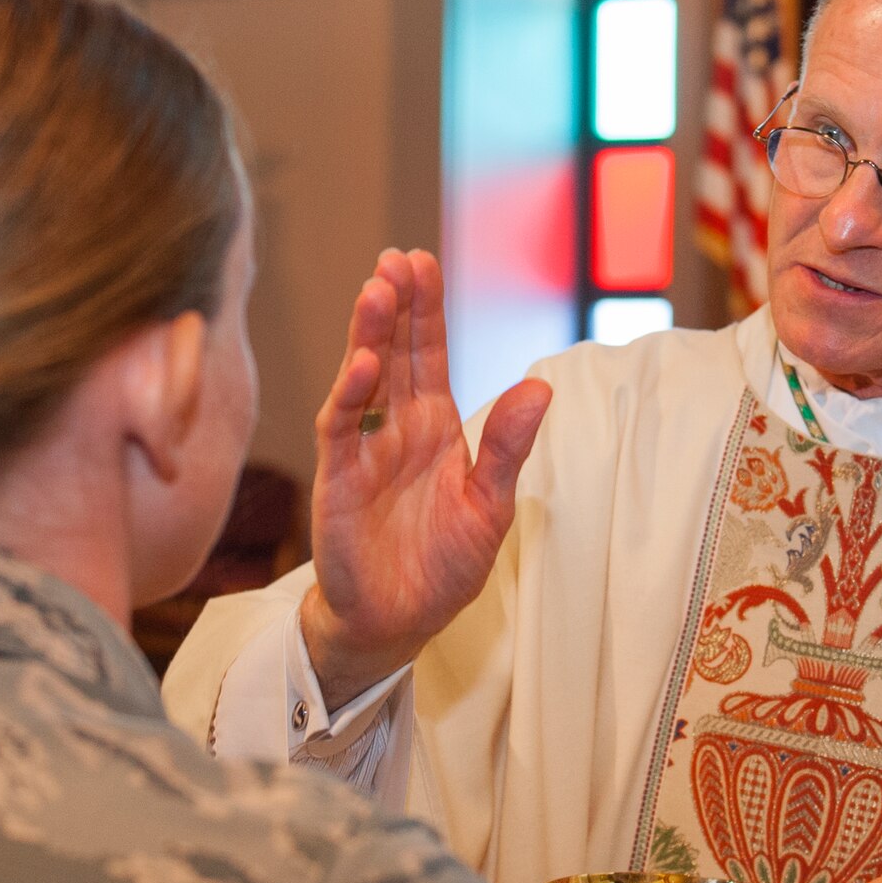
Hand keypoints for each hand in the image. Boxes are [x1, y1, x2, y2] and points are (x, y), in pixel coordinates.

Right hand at [302, 249, 550, 703]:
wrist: (397, 624)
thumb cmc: (442, 566)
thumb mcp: (491, 506)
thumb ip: (509, 447)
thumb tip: (542, 385)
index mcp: (436, 426)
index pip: (430, 354)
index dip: (426, 309)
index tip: (422, 259)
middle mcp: (397, 428)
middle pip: (395, 354)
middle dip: (396, 305)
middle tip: (397, 258)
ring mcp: (364, 451)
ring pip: (363, 380)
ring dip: (370, 336)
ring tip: (378, 291)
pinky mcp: (339, 482)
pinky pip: (343, 431)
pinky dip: (351, 396)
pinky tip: (363, 364)